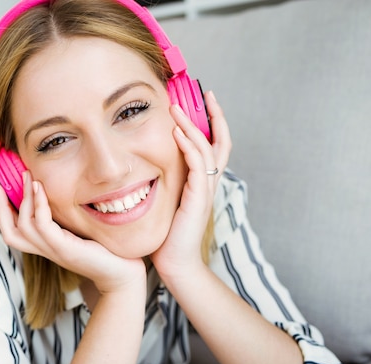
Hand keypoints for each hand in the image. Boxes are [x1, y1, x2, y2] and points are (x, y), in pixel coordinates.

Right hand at [0, 172, 145, 293]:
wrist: (124, 274)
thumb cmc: (107, 250)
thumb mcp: (80, 229)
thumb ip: (66, 216)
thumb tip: (56, 191)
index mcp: (46, 246)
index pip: (12, 232)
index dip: (0, 211)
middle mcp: (46, 250)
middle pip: (10, 232)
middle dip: (1, 206)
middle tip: (3, 181)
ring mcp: (54, 251)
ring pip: (24, 226)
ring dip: (24, 199)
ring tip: (29, 177)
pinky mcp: (65, 249)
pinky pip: (43, 225)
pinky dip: (39, 205)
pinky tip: (41, 188)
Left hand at [151, 91, 231, 282]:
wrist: (175, 262)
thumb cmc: (168, 235)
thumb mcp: (168, 202)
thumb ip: (167, 183)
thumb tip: (149, 166)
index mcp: (203, 182)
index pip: (215, 146)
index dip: (213, 123)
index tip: (204, 101)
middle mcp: (209, 183)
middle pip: (221, 142)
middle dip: (215, 116)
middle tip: (206, 93)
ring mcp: (206, 190)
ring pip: (208, 149)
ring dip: (194, 126)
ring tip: (180, 108)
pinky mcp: (198, 199)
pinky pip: (197, 166)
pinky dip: (188, 147)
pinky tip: (176, 133)